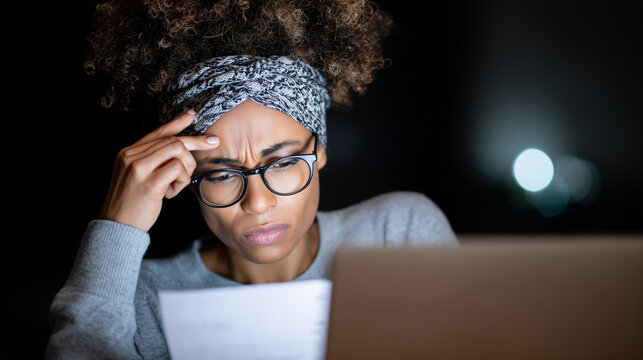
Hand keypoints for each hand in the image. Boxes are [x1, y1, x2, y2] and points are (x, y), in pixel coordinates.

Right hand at [99, 110, 218, 231]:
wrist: (117, 227)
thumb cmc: (132, 204)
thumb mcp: (137, 176)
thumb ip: (152, 161)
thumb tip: (180, 149)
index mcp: (128, 153)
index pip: (158, 132)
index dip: (178, 122)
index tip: (193, 113)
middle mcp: (131, 156)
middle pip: (173, 140)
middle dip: (195, 145)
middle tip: (213, 143)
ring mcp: (139, 168)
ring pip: (178, 151)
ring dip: (187, 168)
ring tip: (177, 184)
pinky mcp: (150, 182)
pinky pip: (178, 169)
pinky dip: (182, 181)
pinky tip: (171, 193)